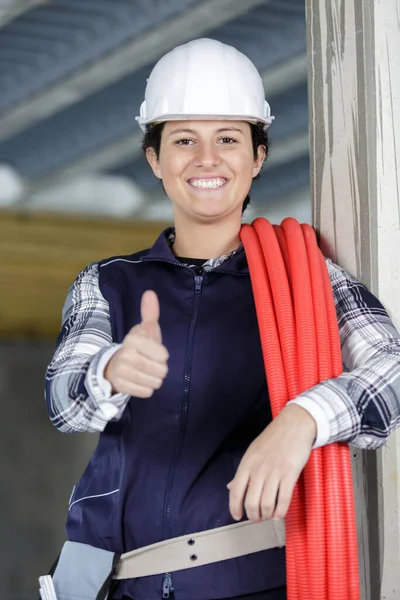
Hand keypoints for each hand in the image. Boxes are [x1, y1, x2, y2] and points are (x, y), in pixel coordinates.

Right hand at [104, 290, 168, 396]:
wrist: (116, 365)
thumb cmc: (138, 347)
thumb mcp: (145, 330)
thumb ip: (150, 313)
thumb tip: (150, 293)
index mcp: (134, 339)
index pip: (163, 355)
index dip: (162, 356)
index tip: (153, 352)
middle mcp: (126, 354)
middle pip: (161, 371)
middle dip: (160, 369)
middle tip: (150, 364)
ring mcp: (122, 371)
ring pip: (155, 382)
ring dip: (154, 379)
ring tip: (145, 373)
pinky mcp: (122, 386)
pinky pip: (146, 392)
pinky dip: (146, 388)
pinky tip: (140, 381)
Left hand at [227, 404, 316, 521]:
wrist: (294, 424)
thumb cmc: (273, 438)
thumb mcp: (252, 452)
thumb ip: (242, 472)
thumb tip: (230, 487)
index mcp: (247, 464)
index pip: (236, 492)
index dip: (235, 508)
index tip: (237, 516)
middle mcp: (259, 470)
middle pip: (251, 502)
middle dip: (253, 515)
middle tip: (257, 517)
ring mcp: (275, 472)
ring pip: (267, 504)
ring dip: (267, 515)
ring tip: (268, 515)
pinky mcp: (290, 474)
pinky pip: (284, 500)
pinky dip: (281, 512)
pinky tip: (279, 514)